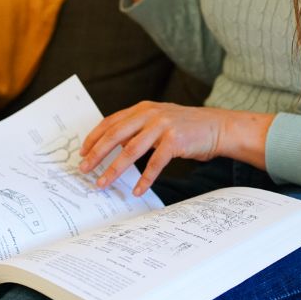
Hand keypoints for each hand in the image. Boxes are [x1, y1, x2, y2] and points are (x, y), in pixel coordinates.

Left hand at [79, 103, 272, 195]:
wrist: (218, 127)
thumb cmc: (187, 128)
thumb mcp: (159, 122)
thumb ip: (138, 130)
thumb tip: (115, 146)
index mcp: (143, 109)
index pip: (111, 122)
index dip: (94, 137)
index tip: (82, 153)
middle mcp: (151, 114)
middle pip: (115, 135)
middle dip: (97, 154)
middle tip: (84, 170)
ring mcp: (163, 126)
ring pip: (131, 150)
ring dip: (114, 169)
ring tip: (102, 183)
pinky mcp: (176, 141)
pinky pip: (155, 163)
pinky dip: (145, 179)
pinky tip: (137, 190)